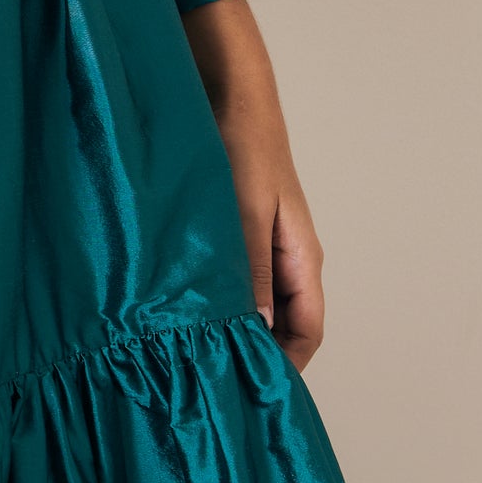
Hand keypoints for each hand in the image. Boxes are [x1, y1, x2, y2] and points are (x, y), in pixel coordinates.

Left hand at [180, 0, 325, 371]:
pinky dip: (210, 298)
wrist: (225, 88)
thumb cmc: (243, 145)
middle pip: (280, 325)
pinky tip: (174, 308)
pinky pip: (228, 278)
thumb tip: (254, 334)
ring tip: (186, 352)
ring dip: (227, 326)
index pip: (307, 333)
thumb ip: (250, 271)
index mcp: (302, 258)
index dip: (285, 368)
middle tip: (209, 380)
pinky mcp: (230, 231)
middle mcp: (284, 258)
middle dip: (252, 354)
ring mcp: (258, 245)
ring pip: (251, 304)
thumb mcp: (245, 212)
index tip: (250, 394)